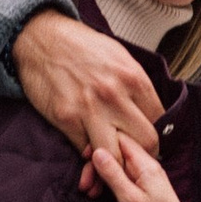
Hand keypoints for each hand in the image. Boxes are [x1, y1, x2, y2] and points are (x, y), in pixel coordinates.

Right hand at [14, 10, 162, 196]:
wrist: (40, 38)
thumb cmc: (80, 46)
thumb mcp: (119, 56)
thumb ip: (136, 85)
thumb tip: (151, 113)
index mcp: (133, 78)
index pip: (160, 120)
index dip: (157, 134)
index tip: (150, 142)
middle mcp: (115, 95)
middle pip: (145, 142)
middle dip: (142, 154)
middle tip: (134, 158)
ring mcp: (89, 108)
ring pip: (115, 155)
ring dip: (114, 163)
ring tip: (112, 164)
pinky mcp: (66, 118)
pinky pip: (85, 151)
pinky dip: (89, 156)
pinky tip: (90, 153)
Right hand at [89, 131, 187, 201]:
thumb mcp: (130, 199)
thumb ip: (114, 174)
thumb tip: (97, 151)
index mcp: (146, 164)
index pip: (121, 139)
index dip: (100, 144)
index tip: (85, 158)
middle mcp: (147, 165)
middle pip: (116, 151)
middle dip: (97, 164)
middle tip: (84, 185)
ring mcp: (145, 175)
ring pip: (117, 164)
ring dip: (100, 175)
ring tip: (89, 193)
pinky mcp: (143, 185)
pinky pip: (121, 175)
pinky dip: (108, 182)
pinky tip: (98, 193)